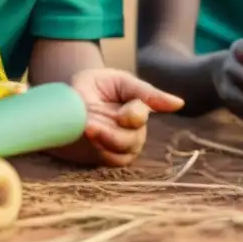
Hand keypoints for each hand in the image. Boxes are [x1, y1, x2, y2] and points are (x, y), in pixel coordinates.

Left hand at [70, 68, 184, 166]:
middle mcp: (135, 130)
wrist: (63, 103)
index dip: (133, 115)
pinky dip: (100, 151)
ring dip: (103, 141)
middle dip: (110, 132)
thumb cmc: (93, 86)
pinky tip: (87, 140)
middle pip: (133, 139)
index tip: (123, 115)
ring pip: (123, 152)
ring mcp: (123, 146)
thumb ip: (143, 91)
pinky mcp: (110, 157)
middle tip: (88, 124)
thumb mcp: (114, 80)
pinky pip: (112, 161)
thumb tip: (179, 104)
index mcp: (138, 107)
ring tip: (85, 129)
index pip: (142, 115)